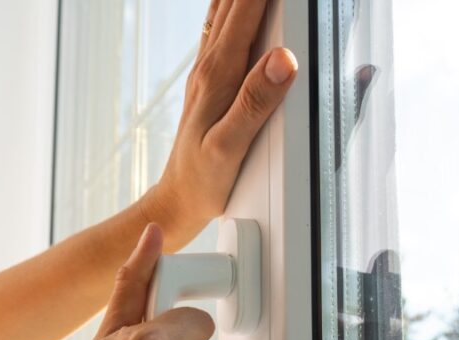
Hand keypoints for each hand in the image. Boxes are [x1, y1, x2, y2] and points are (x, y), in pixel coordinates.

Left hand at [142, 0, 297, 250]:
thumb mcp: (229, 148)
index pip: (248, 9)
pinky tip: (236, 3)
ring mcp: (208, 72)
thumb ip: (255, 103)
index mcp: (219, 75)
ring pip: (224, 10)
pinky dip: (232, 6)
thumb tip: (282, 60)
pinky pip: (220, 29)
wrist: (177, 201)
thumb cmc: (202, 181)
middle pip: (235, 1)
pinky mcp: (210, 82)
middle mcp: (211, 66)